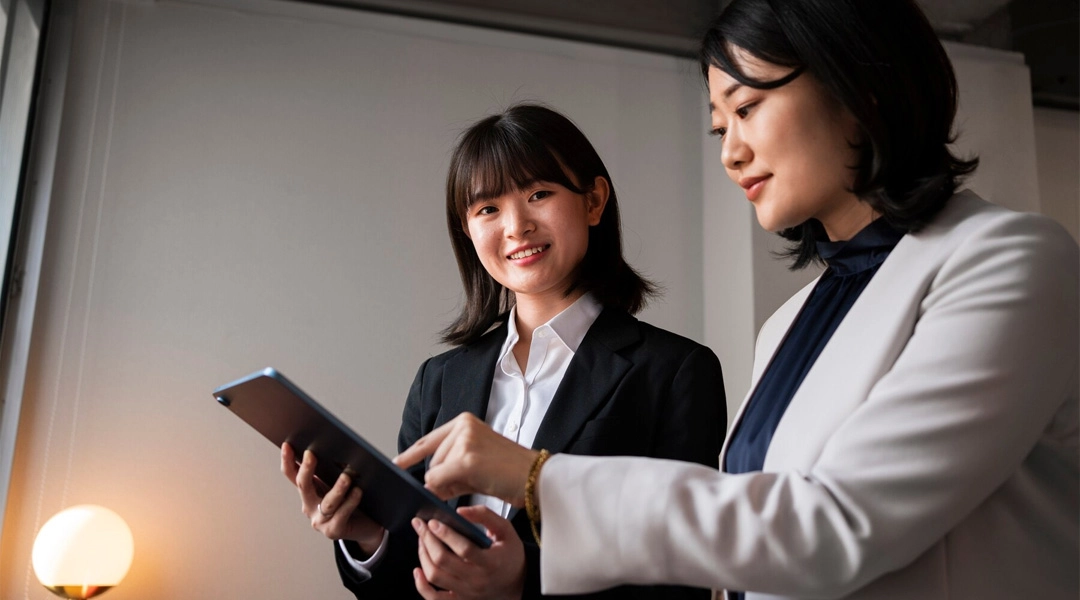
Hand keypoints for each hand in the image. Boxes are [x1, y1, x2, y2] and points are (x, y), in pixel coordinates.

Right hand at [280, 443, 384, 554]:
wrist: (366, 526)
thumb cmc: (353, 501)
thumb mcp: (341, 481)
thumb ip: (337, 468)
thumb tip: (342, 448)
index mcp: (309, 491)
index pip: (293, 474)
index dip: (288, 460)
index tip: (287, 445)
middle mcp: (310, 506)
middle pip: (304, 486)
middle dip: (306, 469)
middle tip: (311, 454)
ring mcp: (320, 520)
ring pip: (327, 503)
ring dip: (337, 488)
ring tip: (347, 476)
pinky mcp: (334, 531)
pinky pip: (342, 515)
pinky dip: (350, 502)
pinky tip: (358, 492)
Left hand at [393, 413, 537, 506]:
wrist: (533, 477)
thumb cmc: (508, 472)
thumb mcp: (475, 460)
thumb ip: (449, 466)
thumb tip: (426, 483)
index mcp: (465, 421)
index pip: (430, 439)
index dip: (411, 454)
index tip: (396, 463)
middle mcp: (463, 426)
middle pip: (432, 461)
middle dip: (441, 479)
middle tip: (469, 481)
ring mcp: (464, 441)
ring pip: (434, 473)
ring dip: (448, 486)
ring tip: (476, 481)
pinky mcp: (466, 459)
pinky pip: (439, 481)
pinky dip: (446, 491)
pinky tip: (463, 488)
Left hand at [412, 506, 524, 599]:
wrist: (517, 583)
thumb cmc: (510, 554)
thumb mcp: (506, 530)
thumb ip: (485, 516)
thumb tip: (459, 512)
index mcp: (491, 562)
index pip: (464, 549)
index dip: (446, 535)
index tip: (433, 522)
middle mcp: (477, 580)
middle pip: (443, 562)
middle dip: (428, 540)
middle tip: (421, 525)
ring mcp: (466, 593)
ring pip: (435, 577)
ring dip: (423, 556)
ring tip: (422, 540)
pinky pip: (434, 599)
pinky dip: (421, 587)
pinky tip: (417, 570)